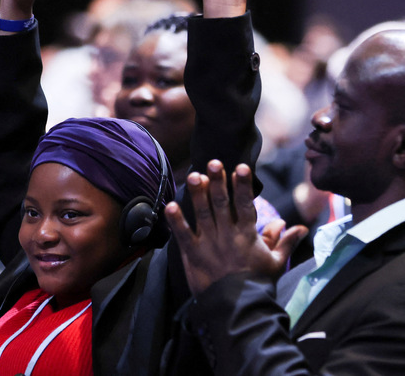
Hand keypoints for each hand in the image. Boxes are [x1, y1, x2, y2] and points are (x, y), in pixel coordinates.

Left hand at [165, 161, 306, 295]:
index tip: (240, 167)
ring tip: (194, 175)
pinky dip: (176, 221)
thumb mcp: (276, 263)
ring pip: (203, 214)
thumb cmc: (257, 284)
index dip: (243, 186)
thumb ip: (285, 242)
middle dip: (218, 183)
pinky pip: (183, 234)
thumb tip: (300, 227)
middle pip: (222, 204)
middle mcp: (227, 235)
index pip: (246, 205)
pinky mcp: (193, 254)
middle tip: (214, 163)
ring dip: (198, 194)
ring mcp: (209, 243)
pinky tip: (170, 205)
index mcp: (247, 235)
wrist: (238, 308)